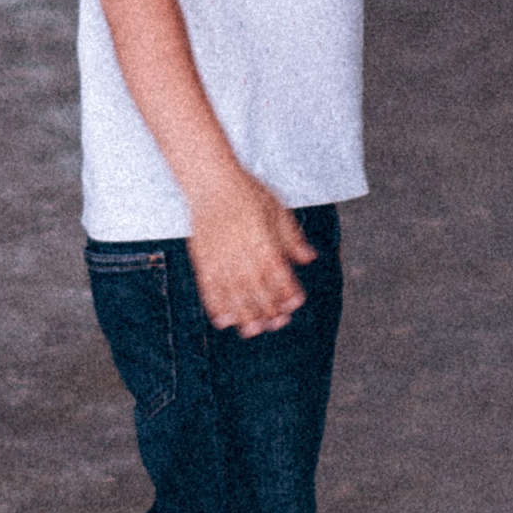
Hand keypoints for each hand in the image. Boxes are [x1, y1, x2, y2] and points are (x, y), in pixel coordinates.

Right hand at [184, 176, 316, 337]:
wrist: (211, 182)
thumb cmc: (247, 193)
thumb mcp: (278, 210)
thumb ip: (292, 238)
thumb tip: (309, 258)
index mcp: (263, 241)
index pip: (278, 274)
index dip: (288, 292)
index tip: (296, 303)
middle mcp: (241, 254)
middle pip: (257, 290)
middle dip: (269, 309)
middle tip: (278, 323)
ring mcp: (220, 259)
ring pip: (233, 295)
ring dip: (244, 315)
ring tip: (253, 330)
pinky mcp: (203, 261)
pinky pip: (209, 289)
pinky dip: (216, 307)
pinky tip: (224, 320)